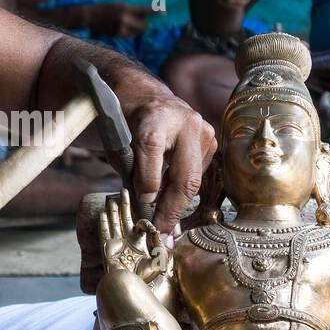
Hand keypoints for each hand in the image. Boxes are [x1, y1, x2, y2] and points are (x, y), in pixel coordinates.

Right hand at [90, 2, 150, 37]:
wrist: (90, 16)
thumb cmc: (107, 8)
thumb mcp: (120, 5)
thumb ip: (133, 10)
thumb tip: (146, 18)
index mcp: (126, 8)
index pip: (145, 10)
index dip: (155, 11)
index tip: (164, 12)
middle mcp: (124, 19)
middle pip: (144, 25)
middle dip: (145, 24)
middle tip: (143, 21)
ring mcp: (121, 29)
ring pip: (137, 32)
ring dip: (136, 28)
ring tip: (126, 22)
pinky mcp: (117, 35)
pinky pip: (129, 35)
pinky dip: (129, 32)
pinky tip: (121, 26)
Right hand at [99, 188, 170, 281]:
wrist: (129, 287)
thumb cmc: (145, 278)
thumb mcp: (159, 260)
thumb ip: (160, 244)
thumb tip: (158, 229)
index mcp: (140, 242)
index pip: (142, 224)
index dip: (145, 221)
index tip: (150, 225)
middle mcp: (127, 240)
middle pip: (125, 218)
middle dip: (125, 204)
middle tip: (123, 190)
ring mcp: (117, 243)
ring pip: (114, 222)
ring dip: (112, 210)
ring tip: (111, 198)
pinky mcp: (107, 248)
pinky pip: (104, 232)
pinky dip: (103, 222)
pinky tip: (102, 212)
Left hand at [119, 85, 217, 232]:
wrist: (146, 96)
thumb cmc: (128, 123)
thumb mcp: (119, 146)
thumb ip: (133, 175)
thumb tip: (146, 209)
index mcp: (155, 118)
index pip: (152, 153)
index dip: (146, 185)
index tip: (142, 207)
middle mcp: (185, 122)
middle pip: (185, 177)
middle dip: (172, 210)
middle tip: (162, 233)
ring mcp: (202, 130)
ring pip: (194, 180)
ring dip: (178, 204)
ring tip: (164, 224)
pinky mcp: (210, 140)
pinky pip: (198, 175)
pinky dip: (183, 191)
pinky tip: (171, 203)